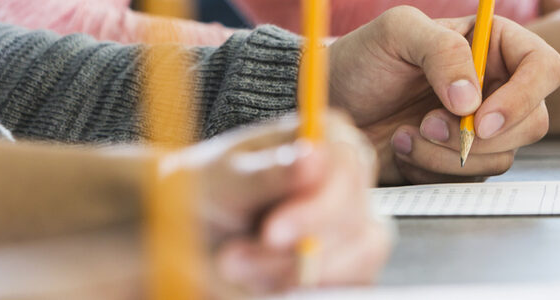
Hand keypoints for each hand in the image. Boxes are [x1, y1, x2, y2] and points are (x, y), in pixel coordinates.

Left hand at [177, 114, 391, 294]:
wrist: (201, 234)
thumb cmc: (213, 192)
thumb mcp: (225, 181)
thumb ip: (266, 173)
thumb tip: (310, 157)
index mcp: (328, 137)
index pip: (345, 168)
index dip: (314, 207)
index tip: (271, 234)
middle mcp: (351, 177)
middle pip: (352, 217)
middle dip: (291, 250)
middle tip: (232, 261)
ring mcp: (358, 221)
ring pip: (357, 256)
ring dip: (291, 273)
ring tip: (237, 267)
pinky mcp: (355, 262)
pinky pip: (351, 282)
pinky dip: (305, 289)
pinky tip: (265, 282)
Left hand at [328, 6, 559, 184]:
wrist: (333, 102)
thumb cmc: (363, 59)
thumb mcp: (397, 33)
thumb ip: (442, 50)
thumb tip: (473, 99)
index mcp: (494, 45)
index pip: (544, 69)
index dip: (523, 98)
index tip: (480, 118)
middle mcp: (497, 86)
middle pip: (533, 122)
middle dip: (478, 134)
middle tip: (426, 124)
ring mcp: (482, 127)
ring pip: (501, 157)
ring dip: (448, 155)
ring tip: (404, 133)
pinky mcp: (462, 160)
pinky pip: (470, 180)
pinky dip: (433, 171)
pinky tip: (403, 149)